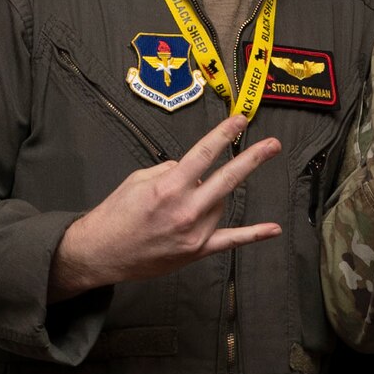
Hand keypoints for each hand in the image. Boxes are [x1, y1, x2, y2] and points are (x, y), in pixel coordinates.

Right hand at [48, 115, 280, 299]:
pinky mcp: (196, 251)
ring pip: (219, 203)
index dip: (224, 134)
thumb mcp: (137, 180)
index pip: (204, 154)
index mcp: (168, 187)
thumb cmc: (116, 214)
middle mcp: (185, 209)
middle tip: (273, 145)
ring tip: (180, 206)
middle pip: (227, 178)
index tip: (241, 120)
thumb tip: (193, 170)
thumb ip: (170, 171)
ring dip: (211, 197)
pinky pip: (230, 240)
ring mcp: (194, 233)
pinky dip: (253, 235)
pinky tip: (273, 229)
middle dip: (252, 158)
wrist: (100, 253)